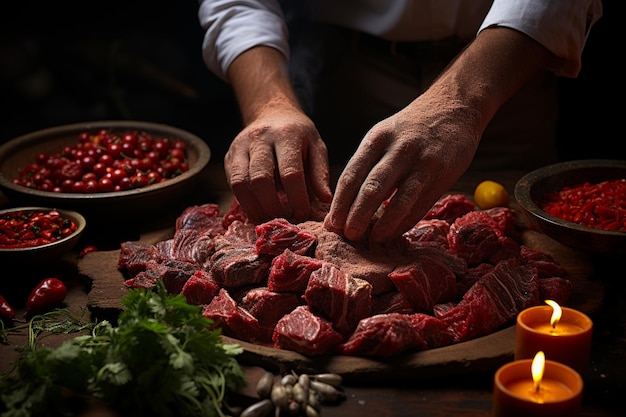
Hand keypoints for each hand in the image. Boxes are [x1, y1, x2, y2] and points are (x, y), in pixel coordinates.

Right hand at [225, 107, 331, 223]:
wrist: (271, 113)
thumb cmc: (298, 136)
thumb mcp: (316, 147)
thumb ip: (320, 173)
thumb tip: (325, 200)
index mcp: (287, 134)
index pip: (290, 172)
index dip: (297, 198)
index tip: (304, 214)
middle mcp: (260, 137)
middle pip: (261, 179)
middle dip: (273, 206)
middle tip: (285, 220)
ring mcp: (240, 146)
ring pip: (240, 183)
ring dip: (255, 207)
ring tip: (270, 220)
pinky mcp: (229, 156)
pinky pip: (232, 184)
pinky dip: (245, 202)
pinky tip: (258, 212)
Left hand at [324, 92, 481, 242]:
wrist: (453, 107)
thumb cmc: (409, 129)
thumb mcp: (383, 135)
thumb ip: (365, 167)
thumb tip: (342, 207)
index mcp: (377, 138)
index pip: (351, 175)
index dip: (340, 203)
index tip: (331, 224)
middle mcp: (399, 149)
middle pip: (371, 188)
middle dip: (356, 216)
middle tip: (348, 236)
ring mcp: (422, 162)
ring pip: (398, 200)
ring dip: (383, 225)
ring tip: (372, 239)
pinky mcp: (442, 174)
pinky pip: (420, 205)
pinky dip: (405, 222)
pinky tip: (394, 232)